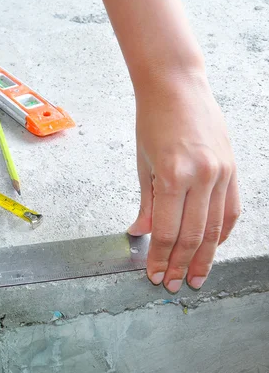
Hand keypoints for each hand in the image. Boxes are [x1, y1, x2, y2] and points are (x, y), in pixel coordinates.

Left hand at [127, 73, 240, 292]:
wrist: (177, 87)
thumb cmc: (153, 122)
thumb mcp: (142, 164)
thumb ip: (146, 203)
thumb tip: (141, 233)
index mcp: (173, 175)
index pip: (168, 231)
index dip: (160, 258)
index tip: (154, 275)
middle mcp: (202, 176)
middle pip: (194, 235)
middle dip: (180, 264)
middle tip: (172, 285)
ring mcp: (222, 172)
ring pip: (215, 228)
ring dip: (204, 257)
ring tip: (194, 277)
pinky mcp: (233, 168)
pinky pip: (231, 209)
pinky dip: (223, 232)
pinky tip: (213, 247)